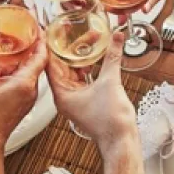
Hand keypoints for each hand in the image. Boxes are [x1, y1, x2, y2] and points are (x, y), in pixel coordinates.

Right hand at [0, 33, 48, 152]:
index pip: (41, 56)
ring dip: (11, 65)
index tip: (38, 28)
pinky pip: (19, 82)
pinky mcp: (21, 103)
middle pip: (32, 62)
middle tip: (11, 38)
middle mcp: (30, 90)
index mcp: (25, 83)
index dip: (40, 40)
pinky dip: (9, 76)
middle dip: (21, 51)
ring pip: (24, 73)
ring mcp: (27, 97)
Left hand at [46, 31, 136, 147]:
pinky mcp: (86, 101)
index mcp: (62, 95)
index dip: (53, 47)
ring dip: (81, 58)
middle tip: (75, 32)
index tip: (53, 32)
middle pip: (63, 67)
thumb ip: (112, 57)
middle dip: (71, 49)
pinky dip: (89, 68)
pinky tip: (96, 57)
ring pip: (74, 73)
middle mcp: (65, 98)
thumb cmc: (111, 122)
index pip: (51, 65)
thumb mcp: (111, 82)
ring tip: (89, 41)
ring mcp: (76, 100)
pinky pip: (83, 80)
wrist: (122, 141)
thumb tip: (116, 38)